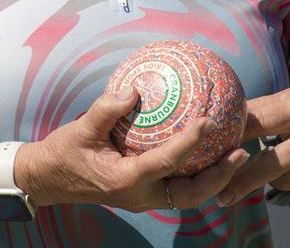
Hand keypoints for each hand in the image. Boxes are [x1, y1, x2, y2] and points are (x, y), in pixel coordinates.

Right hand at [16, 87, 249, 211]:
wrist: (49, 179)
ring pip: (189, 197)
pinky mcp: (143, 195)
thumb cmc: (64, 152)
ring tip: (234, 156)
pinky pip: (178, 189)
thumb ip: (106, 109)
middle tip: (240, 151)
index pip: (166, 162)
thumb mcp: (80, 128)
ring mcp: (143, 199)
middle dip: (219, 176)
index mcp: (125, 179)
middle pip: (191, 194)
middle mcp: (140, 195)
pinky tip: (208, 156)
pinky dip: (197, 177)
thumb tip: (133, 90)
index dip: (189, 142)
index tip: (207, 121)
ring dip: (214, 180)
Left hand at [216, 83, 289, 206]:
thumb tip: (232, 116)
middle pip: (269, 163)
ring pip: (284, 182)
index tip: (209, 145)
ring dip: (270, 181)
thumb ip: (270, 108)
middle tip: (220, 195)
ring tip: (273, 169)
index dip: (232, 134)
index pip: (258, 121)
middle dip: (241, 180)